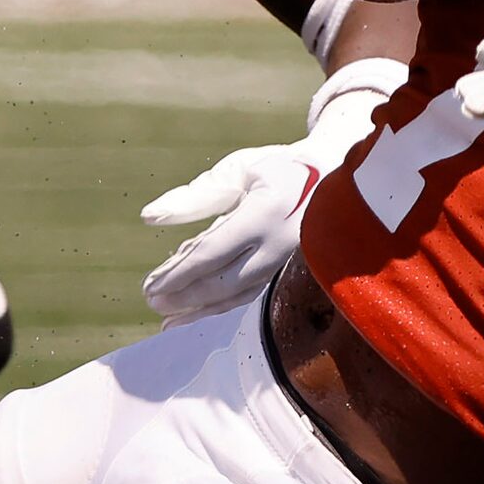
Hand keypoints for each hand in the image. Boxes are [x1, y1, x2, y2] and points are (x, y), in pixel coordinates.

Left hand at [140, 62, 405, 323]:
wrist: (332, 175)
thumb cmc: (277, 168)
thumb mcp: (237, 169)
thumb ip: (195, 195)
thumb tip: (150, 217)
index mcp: (267, 210)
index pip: (213, 252)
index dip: (179, 273)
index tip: (151, 285)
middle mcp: (280, 242)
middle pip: (225, 282)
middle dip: (185, 297)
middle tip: (152, 301)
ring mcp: (287, 260)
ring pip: (238, 295)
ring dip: (200, 309)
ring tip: (167, 315)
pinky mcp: (287, 270)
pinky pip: (250, 293)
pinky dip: (219, 306)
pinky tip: (195, 312)